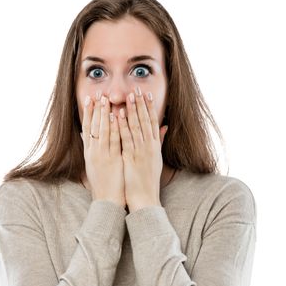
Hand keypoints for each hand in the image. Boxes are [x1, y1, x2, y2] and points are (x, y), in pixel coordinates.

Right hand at [80, 91, 125, 208]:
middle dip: (95, 109)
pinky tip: (118, 115)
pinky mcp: (112, 159)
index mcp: (89, 152)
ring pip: (102, 130)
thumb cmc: (102, 184)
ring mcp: (102, 155)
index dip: (88, 112)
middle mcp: (93, 152)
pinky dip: (115, 127)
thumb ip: (90, 149)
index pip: (87, 128)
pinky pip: (114, 140)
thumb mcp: (92, 165)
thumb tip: (84, 135)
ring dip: (104, 114)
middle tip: (98, 93)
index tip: (89, 99)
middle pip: (93, 126)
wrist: (107, 202)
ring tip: (106, 99)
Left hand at [118, 87, 168, 211]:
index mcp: (154, 146)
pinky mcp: (131, 157)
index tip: (146, 94)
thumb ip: (159, 141)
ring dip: (133, 110)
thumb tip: (165, 126)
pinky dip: (123, 126)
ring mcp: (141, 151)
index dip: (149, 107)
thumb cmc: (148, 180)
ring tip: (129, 96)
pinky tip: (119, 115)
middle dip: (141, 104)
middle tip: (137, 89)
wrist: (145, 197)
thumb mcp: (156, 159)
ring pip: (137, 127)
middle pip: (145, 121)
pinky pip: (126, 138)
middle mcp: (149, 146)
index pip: (152, 122)